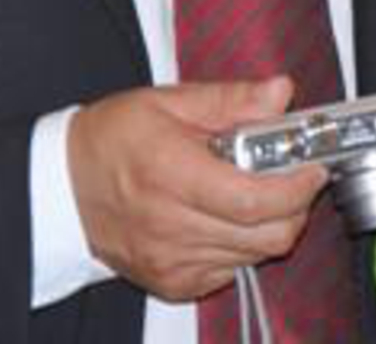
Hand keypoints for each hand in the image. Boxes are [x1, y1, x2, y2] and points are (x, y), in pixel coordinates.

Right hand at [66, 76, 327, 302]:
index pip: (255, 197)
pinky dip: (238, 245)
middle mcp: (170, 223)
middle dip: (292, 205)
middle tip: (288, 176)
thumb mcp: (165, 102)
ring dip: (266, 224)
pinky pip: (231, 270)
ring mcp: (172, 260)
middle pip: (267, 234)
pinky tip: (218, 216)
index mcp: (169, 171)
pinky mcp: (173, 283)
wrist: (63, 185)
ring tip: (246, 190)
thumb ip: (228, 100)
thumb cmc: (110, 138)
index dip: (296, 185)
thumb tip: (279, 93)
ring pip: (255, 255)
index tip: (311, 166)